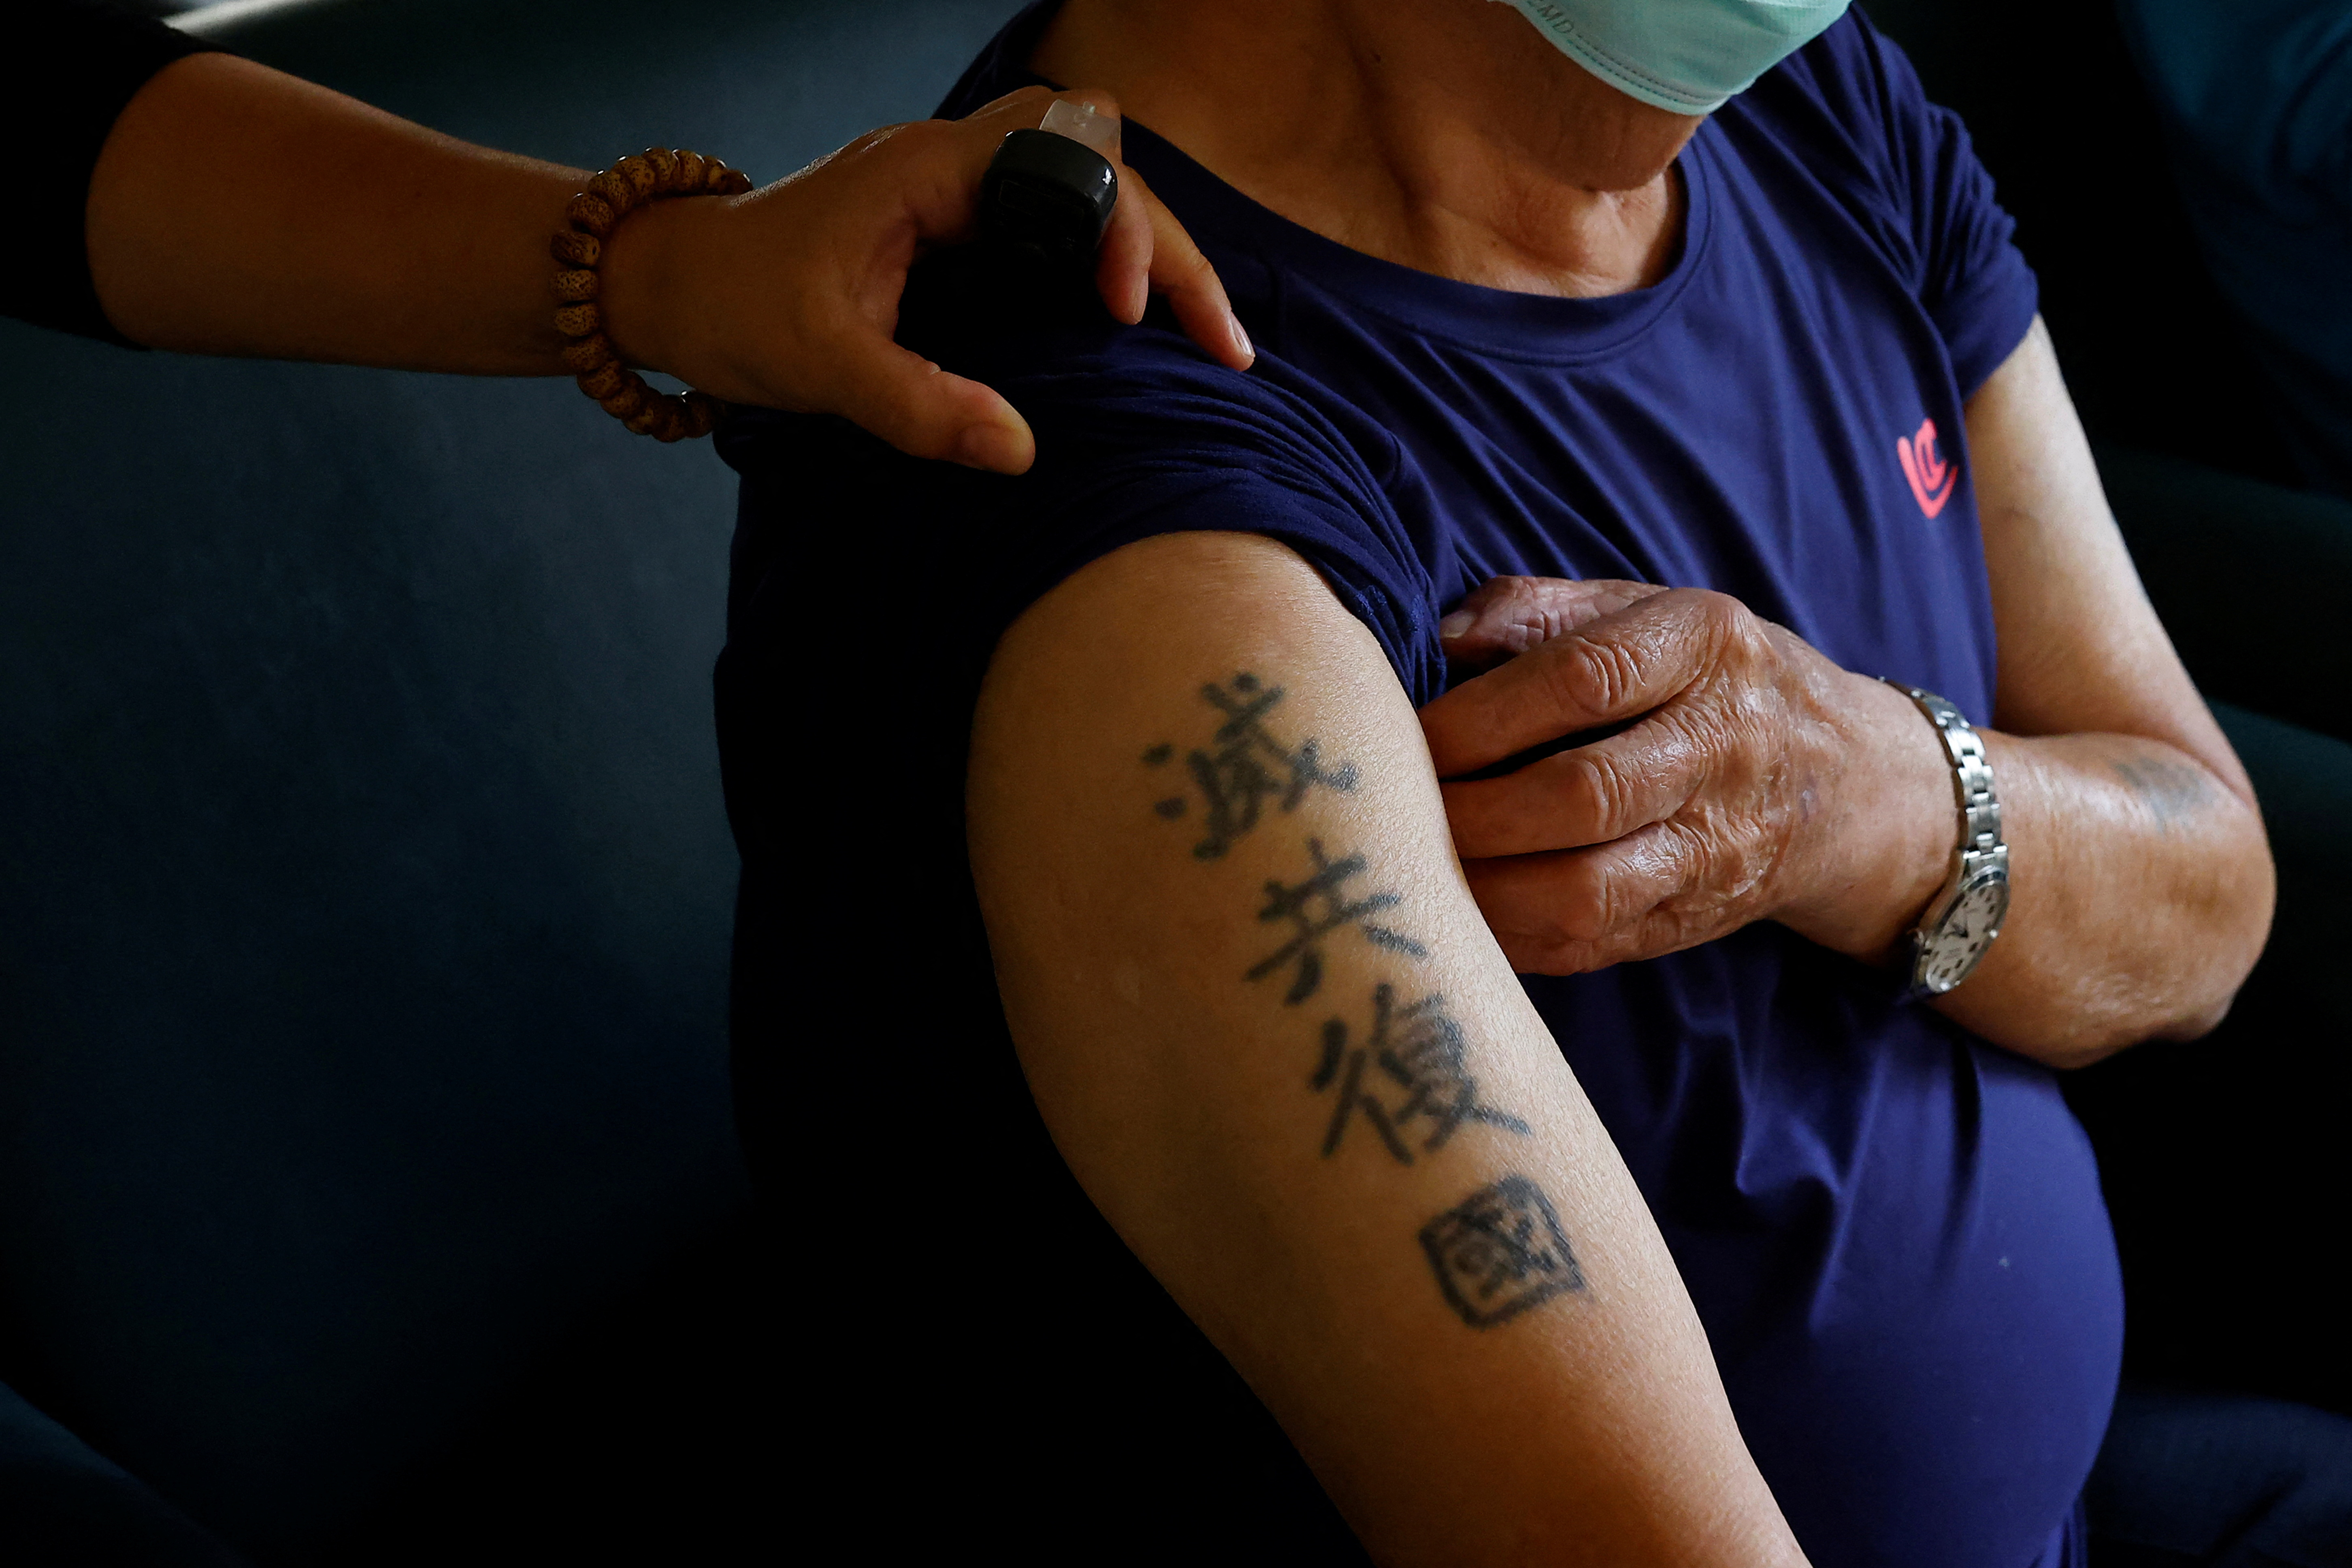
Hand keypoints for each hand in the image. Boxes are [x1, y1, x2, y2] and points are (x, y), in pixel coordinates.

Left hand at [599, 87, 1252, 472]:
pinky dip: (1105, 264)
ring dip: (1148, 250)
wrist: (668, 283)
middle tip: (1218, 340)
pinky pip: (1053, 220)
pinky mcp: (952, 222)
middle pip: (1103, 161)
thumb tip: (1022, 452)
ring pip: (1087, 185)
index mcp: (928, 171)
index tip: (1130, 312)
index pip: (1071, 156)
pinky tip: (1136, 327)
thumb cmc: (733, 308)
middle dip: (1168, 242)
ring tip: (1203, 336)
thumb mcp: (821, 365)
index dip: (1123, 226)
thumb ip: (919, 407)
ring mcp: (954, 188)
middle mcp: (951, 163)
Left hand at [1420, 576, 1948, 974]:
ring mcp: (1721, 843)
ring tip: (1416, 869)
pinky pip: (1595, 945)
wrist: (1848, 780)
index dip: (1481, 716)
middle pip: (1582, 794)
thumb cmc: (1712, 680)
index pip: (1583, 681)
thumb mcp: (1649, 611)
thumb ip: (1541, 611)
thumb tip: (1442, 639)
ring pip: (1588, 889)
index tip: (1413, 735)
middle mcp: (1725, 744)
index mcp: (1705, 647)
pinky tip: (1464, 916)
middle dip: (1471, 811)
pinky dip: (1515, 940)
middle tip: (1393, 811)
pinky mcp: (1700, 918)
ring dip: (1484, 889)